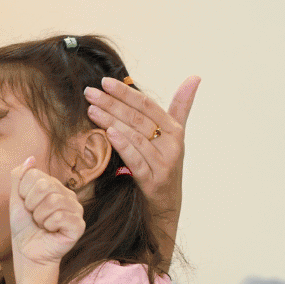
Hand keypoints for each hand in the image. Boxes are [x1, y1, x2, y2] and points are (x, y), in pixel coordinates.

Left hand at [9, 158, 83, 267]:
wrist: (28, 253)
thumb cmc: (24, 227)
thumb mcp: (16, 199)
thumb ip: (20, 177)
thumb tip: (31, 158)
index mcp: (54, 186)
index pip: (35, 175)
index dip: (24, 193)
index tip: (27, 206)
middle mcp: (68, 195)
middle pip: (45, 186)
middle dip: (31, 205)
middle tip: (35, 217)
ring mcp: (76, 210)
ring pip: (52, 201)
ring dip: (40, 217)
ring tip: (42, 225)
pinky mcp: (79, 225)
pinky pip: (60, 216)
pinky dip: (49, 226)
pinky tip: (51, 231)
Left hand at [84, 75, 197, 210]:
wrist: (167, 206)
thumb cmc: (165, 165)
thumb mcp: (174, 136)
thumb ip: (181, 106)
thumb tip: (195, 77)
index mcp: (175, 130)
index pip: (147, 105)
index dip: (126, 92)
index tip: (105, 81)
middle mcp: (172, 145)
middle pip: (138, 119)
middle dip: (112, 103)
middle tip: (89, 93)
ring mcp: (163, 164)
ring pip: (135, 137)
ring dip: (111, 121)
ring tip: (91, 109)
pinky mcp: (153, 181)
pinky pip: (136, 160)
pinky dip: (123, 145)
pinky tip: (108, 133)